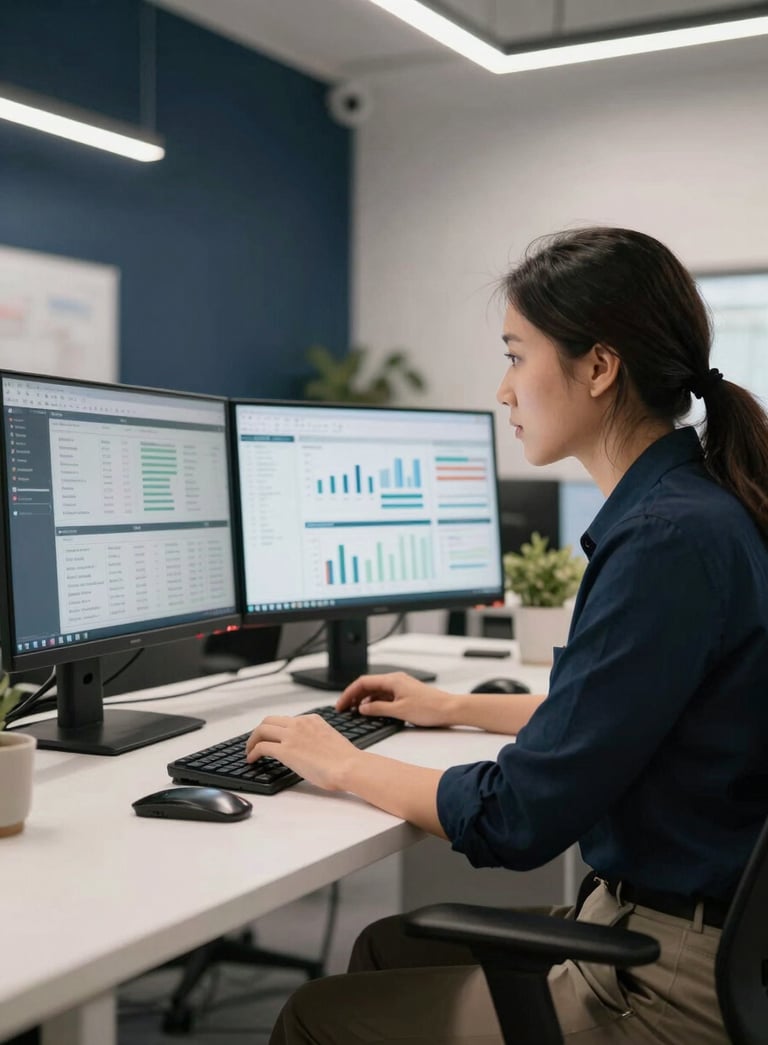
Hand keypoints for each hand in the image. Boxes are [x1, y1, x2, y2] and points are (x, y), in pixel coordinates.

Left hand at [244, 714, 358, 790]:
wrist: (348, 765)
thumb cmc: (345, 759)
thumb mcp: (330, 739)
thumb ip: (317, 738)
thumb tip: (311, 749)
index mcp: (312, 720)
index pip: (286, 720)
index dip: (275, 730)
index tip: (271, 738)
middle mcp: (300, 723)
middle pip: (269, 720)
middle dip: (259, 731)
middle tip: (255, 742)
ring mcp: (291, 735)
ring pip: (262, 730)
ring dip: (252, 740)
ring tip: (249, 751)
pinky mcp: (285, 750)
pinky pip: (261, 747)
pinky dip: (253, 752)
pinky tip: (252, 760)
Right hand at [336, 672, 457, 727]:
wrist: (450, 710)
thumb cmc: (429, 708)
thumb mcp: (399, 711)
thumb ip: (378, 709)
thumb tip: (363, 708)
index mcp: (392, 680)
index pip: (363, 682)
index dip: (349, 693)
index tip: (341, 704)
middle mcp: (395, 680)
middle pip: (368, 685)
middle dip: (354, 696)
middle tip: (344, 709)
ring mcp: (400, 687)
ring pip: (376, 691)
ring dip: (364, 701)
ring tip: (354, 712)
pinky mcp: (405, 694)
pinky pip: (385, 696)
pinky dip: (375, 703)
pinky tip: (372, 713)